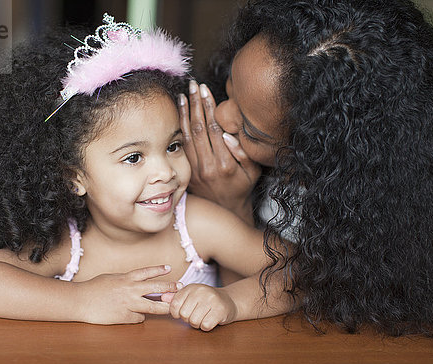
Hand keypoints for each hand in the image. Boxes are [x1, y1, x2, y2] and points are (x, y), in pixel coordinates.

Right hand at [75, 265, 178, 324]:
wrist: (81, 301)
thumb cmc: (94, 288)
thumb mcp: (111, 278)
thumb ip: (125, 280)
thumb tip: (137, 283)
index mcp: (125, 278)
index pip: (146, 272)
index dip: (158, 270)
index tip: (169, 268)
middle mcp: (130, 290)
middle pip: (155, 289)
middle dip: (169, 288)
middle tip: (179, 287)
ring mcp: (128, 304)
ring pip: (152, 307)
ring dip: (164, 308)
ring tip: (172, 309)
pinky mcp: (124, 317)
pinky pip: (138, 318)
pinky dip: (138, 317)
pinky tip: (133, 316)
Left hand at [161, 284, 236, 330]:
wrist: (229, 301)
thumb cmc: (206, 300)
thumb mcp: (191, 296)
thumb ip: (176, 297)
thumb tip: (162, 297)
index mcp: (191, 287)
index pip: (174, 304)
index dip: (176, 313)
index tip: (183, 312)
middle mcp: (201, 291)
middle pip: (184, 315)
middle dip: (188, 319)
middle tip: (196, 315)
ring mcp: (211, 300)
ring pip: (194, 321)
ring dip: (198, 324)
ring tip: (204, 317)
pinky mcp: (220, 310)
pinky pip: (205, 325)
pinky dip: (206, 327)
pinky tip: (210, 320)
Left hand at [179, 81, 261, 216]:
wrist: (226, 209)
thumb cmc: (242, 187)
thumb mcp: (253, 172)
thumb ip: (243, 153)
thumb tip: (228, 135)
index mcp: (225, 164)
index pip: (214, 129)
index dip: (209, 107)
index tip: (206, 90)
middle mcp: (207, 166)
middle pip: (199, 129)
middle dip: (196, 104)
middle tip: (193, 84)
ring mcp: (195, 169)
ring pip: (187, 136)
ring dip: (185, 113)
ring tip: (184, 94)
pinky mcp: (188, 171)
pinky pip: (182, 146)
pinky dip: (180, 128)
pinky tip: (179, 113)